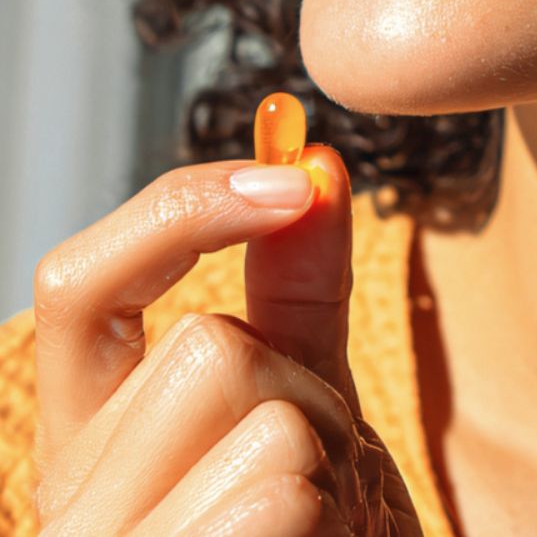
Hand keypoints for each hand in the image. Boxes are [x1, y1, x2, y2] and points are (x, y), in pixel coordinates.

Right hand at [30, 145, 423, 534]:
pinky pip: (277, 502)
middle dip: (305, 394)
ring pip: (264, 425)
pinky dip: (332, 520)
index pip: (83, 286)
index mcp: (95, 441)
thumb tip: (310, 161)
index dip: (180, 209)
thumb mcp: (307, 394)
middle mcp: (77, 508)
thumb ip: (296, 287)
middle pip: (209, 350)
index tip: (290, 177)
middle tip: (315, 476)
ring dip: (334, 467)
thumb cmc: (317, 531)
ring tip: (318, 529)